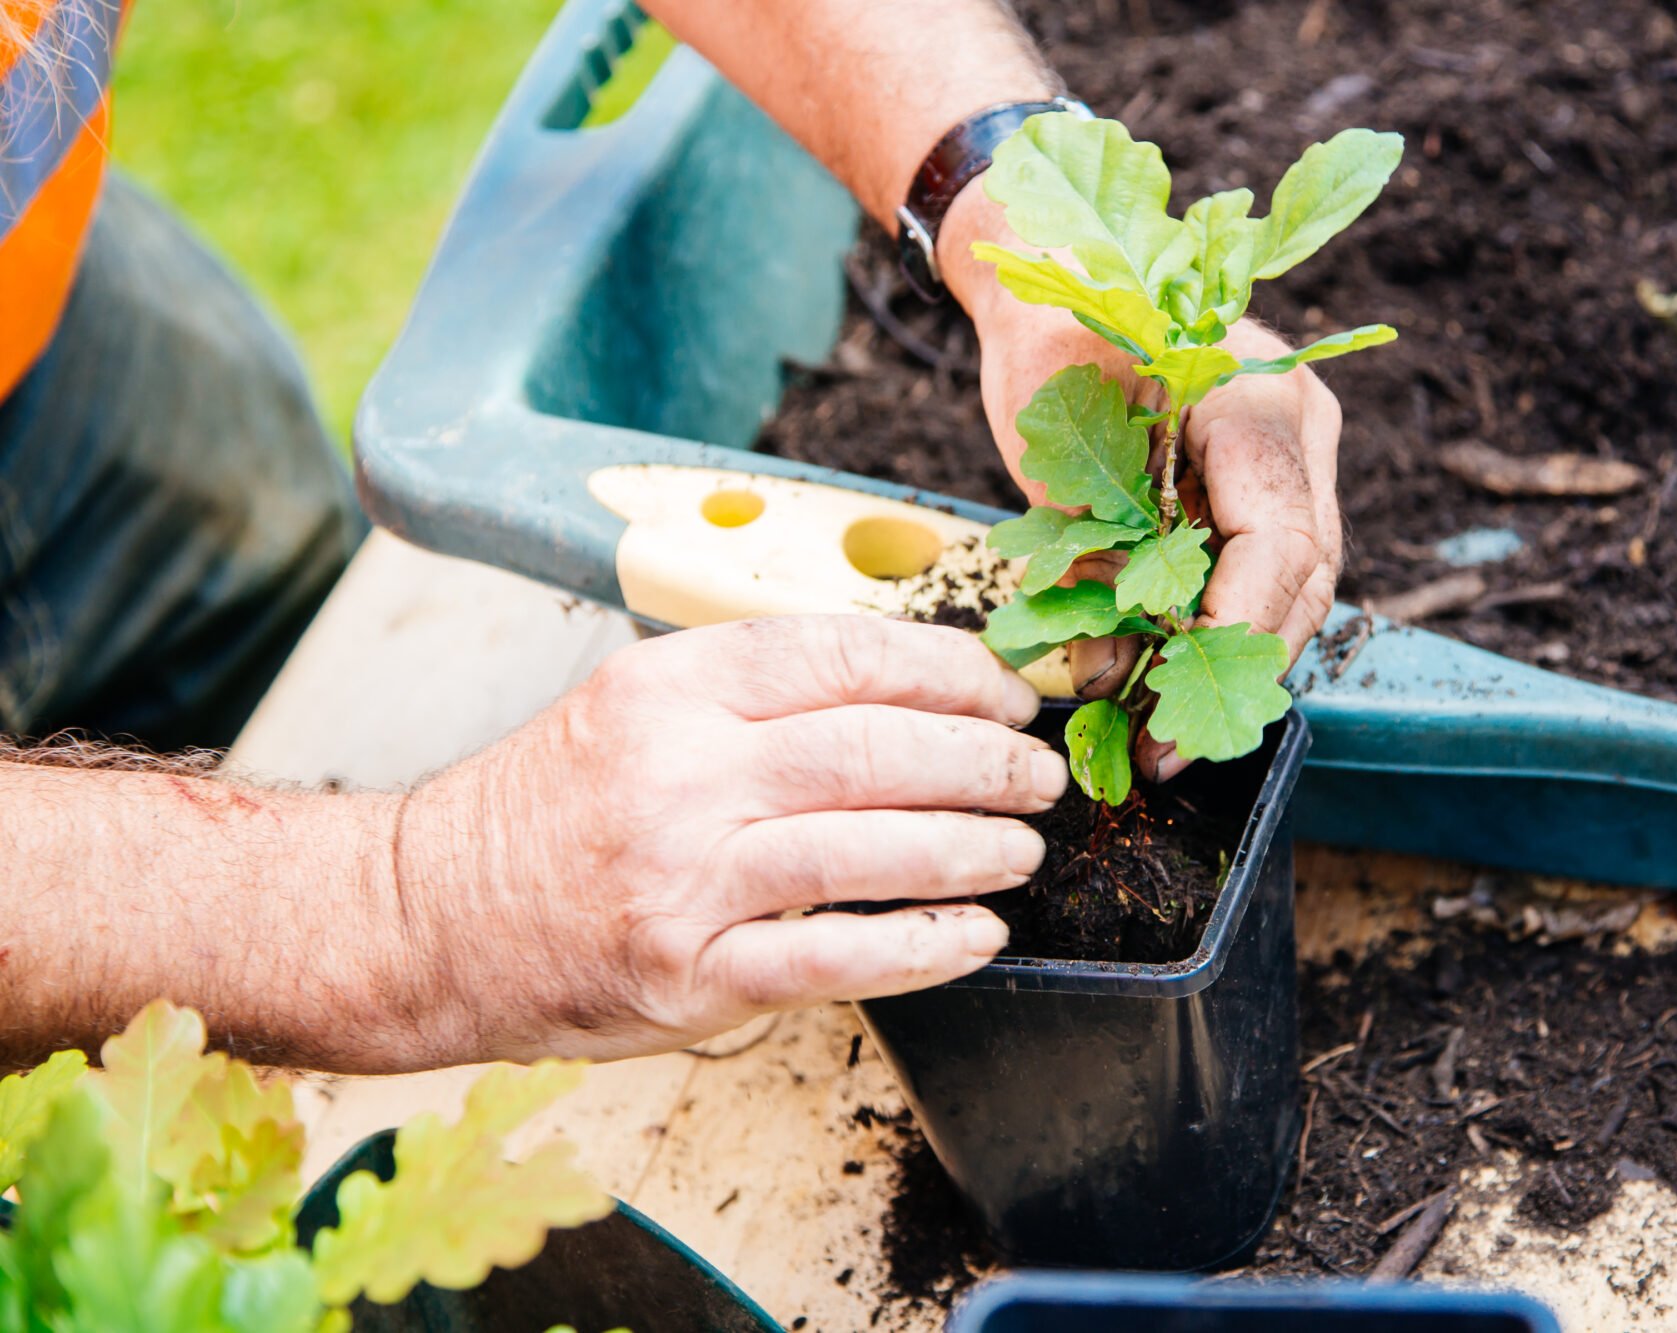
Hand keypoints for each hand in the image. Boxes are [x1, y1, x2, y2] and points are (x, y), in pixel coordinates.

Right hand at [392, 617, 1061, 1063]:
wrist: (425, 917)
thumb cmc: (545, 810)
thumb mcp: (631, 707)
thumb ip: (753, 696)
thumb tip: (909, 691)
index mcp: (672, 686)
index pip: (843, 652)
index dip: (950, 669)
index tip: (1006, 691)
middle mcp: (680, 771)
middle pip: (872, 746)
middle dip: (983, 758)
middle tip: (1036, 774)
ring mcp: (684, 877)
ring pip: (867, 845)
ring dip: (970, 847)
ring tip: (1021, 849)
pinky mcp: (688, 973)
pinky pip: (835, 954)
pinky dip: (922, 945)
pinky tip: (976, 935)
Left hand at [939, 181, 1342, 780]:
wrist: (1060, 269)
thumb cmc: (1049, 330)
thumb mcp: (1048, 436)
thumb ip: (1085, 552)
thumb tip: (1103, 668)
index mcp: (1257, 398)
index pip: (1279, 540)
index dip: (1233, 628)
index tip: (1173, 693)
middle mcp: (1297, 429)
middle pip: (1303, 578)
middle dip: (1236, 671)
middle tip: (1167, 749)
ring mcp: (1294, 457)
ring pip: (1294, 588)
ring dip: (1227, 666)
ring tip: (1158, 735)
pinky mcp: (1265, 486)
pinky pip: (1261, 574)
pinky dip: (1215, 633)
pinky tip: (1161, 685)